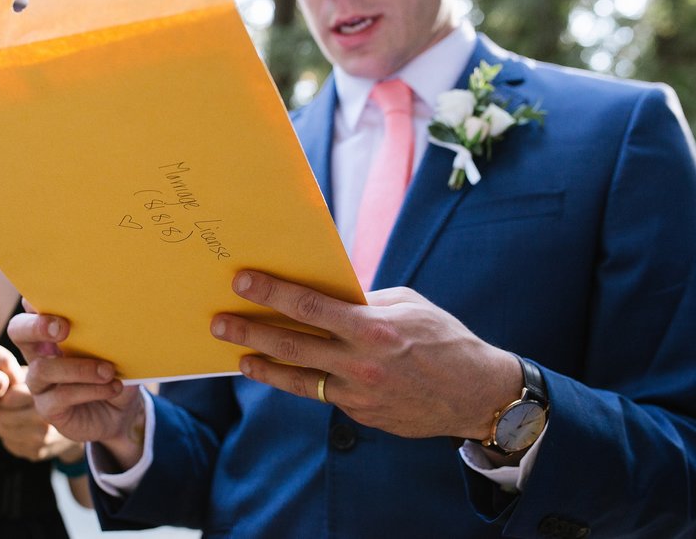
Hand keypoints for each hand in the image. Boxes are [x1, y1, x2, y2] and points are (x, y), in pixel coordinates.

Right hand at [8, 300, 144, 469]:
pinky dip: (90, 390)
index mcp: (52, 331)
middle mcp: (39, 353)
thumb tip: (114, 315)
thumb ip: (107, 331)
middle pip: (18, 331)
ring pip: (42, 369)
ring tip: (108, 371)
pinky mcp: (47, 408)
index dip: (34, 298)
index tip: (53, 295)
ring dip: (79, 368)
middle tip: (63, 328)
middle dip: (36, 326)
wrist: (122, 410)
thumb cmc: (116, 370)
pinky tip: (112, 387)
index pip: (32, 307)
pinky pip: (60, 396)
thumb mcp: (116, 348)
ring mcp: (40, 382)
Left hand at [210, 271, 521, 439]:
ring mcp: (358, 393)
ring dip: (263, 364)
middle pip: (292, 345)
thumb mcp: (408, 305)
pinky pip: (320, 393)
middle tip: (219, 322)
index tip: (243, 282)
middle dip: (250, 331)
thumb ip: (364, 301)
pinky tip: (278, 370)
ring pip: (296, 378)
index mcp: (373, 327)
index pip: (310, 307)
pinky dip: (297, 381)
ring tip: (238, 354)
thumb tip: (325, 292)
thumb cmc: (443, 339)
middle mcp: (361, 363)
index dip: (272, 293)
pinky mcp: (359, 413)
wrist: (476, 394)